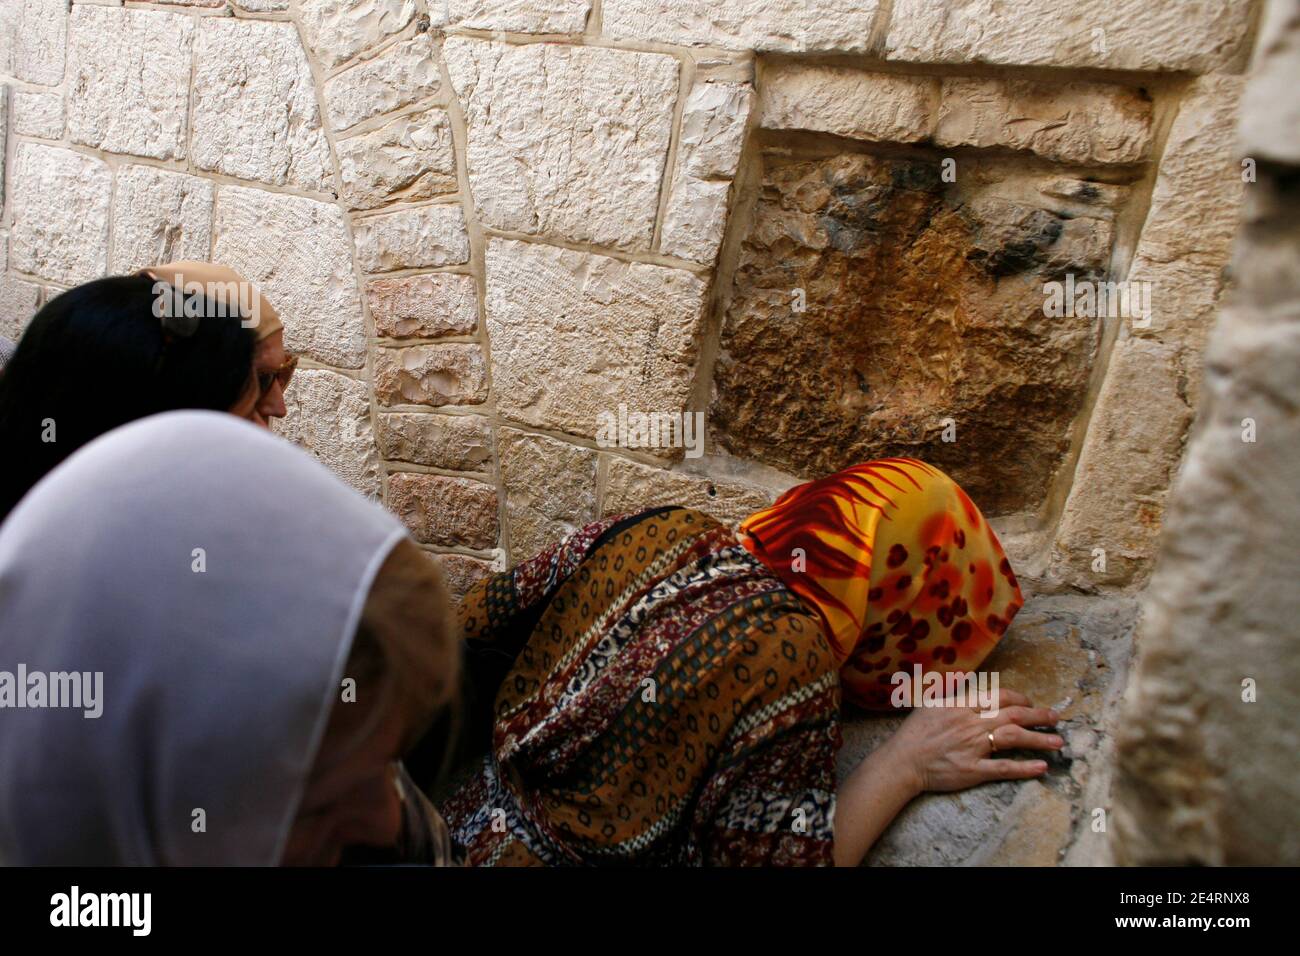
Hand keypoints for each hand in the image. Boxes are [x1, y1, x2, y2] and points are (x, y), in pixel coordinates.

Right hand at [885, 688, 1062, 793]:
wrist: (902, 761)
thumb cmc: (914, 732)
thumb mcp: (929, 703)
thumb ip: (951, 691)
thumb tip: (967, 680)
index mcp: (961, 705)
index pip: (999, 696)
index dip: (1020, 698)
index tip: (1030, 702)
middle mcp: (971, 723)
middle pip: (1013, 715)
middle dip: (1038, 715)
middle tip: (1056, 717)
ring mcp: (973, 747)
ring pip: (1013, 739)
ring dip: (1038, 739)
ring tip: (1058, 742)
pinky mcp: (973, 770)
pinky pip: (1003, 768)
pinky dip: (1024, 768)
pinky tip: (1041, 767)